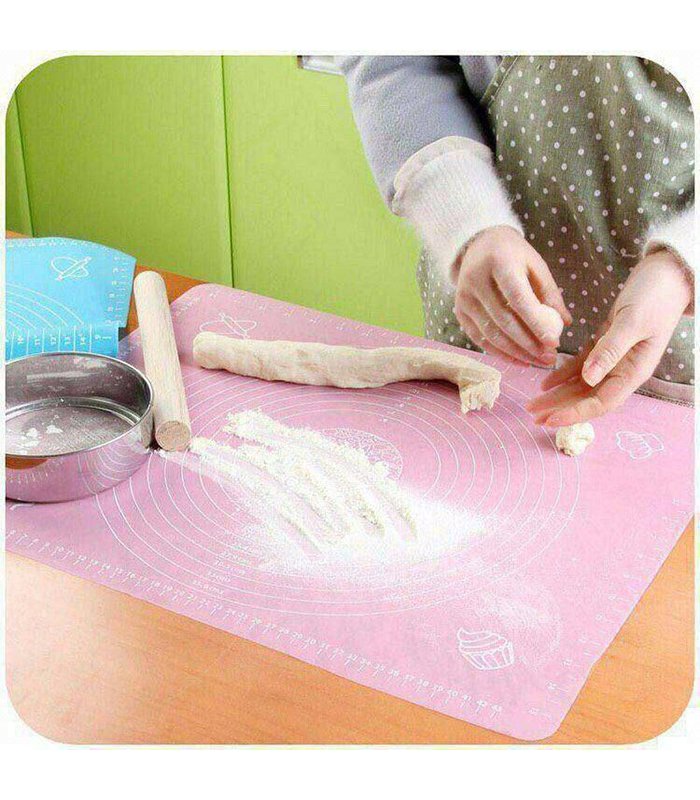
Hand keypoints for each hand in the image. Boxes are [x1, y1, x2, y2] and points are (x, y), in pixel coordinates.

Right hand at [454, 226, 570, 365]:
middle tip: (549, 358)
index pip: (518, 298)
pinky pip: (480, 338)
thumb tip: (564, 323)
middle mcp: (476, 280)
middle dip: (529, 344)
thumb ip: (550, 293)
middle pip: (504, 320)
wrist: (478, 245)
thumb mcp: (535, 265)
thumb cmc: (513, 255)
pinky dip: (500, 352)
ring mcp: (464, 297)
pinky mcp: (459, 311)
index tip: (554, 342)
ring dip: (516, 352)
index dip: (536, 322)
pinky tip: (519, 360)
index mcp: (499, 262)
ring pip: (491, 334)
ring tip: (538, 361)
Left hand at [527, 250, 691, 426]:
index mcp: (633, 371)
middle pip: (587, 398)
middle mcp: (623, 370)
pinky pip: (581, 367)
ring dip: (558, 396)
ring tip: (533, 405)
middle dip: (560, 409)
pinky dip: (562, 374)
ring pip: (581, 385)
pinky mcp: (605, 344)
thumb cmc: (655, 296)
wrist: (667, 275)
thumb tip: (589, 379)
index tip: (550, 420)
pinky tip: (545, 382)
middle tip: (532, 416)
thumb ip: (610, 350)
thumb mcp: (632, 322)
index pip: (601, 403)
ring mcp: (613, 359)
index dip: (575, 413)